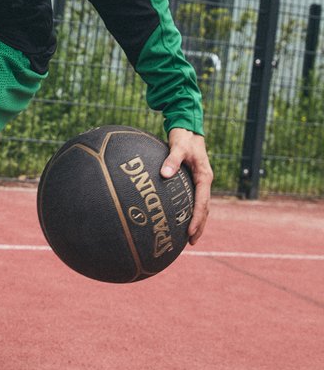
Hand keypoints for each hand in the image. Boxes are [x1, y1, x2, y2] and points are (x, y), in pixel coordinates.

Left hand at [161, 128, 212, 244]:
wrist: (188, 127)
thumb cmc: (183, 137)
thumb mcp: (177, 147)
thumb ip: (171, 160)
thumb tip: (164, 174)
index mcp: (204, 176)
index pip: (202, 202)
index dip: (197, 219)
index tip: (190, 232)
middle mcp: (205, 180)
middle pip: (205, 208)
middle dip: (200, 226)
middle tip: (192, 242)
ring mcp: (201, 180)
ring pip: (203, 205)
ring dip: (198, 221)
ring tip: (191, 237)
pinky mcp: (195, 179)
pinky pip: (196, 199)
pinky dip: (193, 211)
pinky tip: (183, 218)